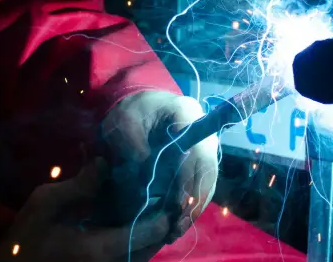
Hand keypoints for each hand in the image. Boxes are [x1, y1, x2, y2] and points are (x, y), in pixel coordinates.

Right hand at [0, 159, 171, 261]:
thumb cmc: (24, 240)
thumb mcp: (44, 204)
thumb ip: (78, 185)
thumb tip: (105, 163)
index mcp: (99, 248)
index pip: (148, 232)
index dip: (164, 212)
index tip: (170, 189)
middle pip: (153, 246)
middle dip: (164, 221)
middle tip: (170, 194)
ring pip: (144, 254)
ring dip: (154, 231)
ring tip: (158, 204)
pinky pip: (132, 258)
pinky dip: (140, 240)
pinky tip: (137, 219)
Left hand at [101, 91, 218, 242]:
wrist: (135, 103)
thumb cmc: (129, 110)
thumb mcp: (125, 124)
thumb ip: (137, 150)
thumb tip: (149, 184)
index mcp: (186, 113)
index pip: (196, 152)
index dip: (189, 181)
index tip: (178, 206)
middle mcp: (202, 129)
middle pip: (207, 169)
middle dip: (194, 200)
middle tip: (178, 226)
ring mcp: (203, 144)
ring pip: (206, 179)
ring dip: (194, 206)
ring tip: (177, 230)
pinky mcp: (197, 158)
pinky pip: (199, 182)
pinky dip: (190, 202)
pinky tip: (179, 220)